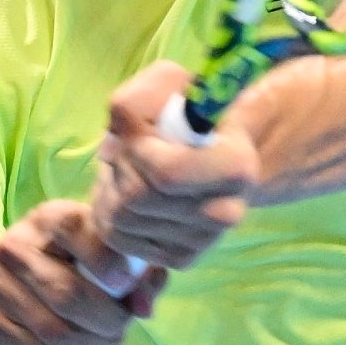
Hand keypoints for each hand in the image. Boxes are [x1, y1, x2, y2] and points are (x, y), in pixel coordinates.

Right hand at [0, 199, 166, 344]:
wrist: (12, 276)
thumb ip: (137, 271)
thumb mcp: (105, 251)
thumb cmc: (75, 259)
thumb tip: (143, 307)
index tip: (124, 285)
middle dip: (106, 320)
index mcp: (50, 218)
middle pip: (67, 293)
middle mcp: (17, 246)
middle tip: (122, 328)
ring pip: (54, 331)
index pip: (74, 230)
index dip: (105, 260)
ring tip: (108, 344)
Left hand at [91, 61, 259, 268]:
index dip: (138, 152)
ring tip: (128, 169)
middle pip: (139, 198)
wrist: (205, 149)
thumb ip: (137, 100)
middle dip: (120, 166)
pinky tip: (126, 194)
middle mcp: (228, 212)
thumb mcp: (166, 85)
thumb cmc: (184, 112)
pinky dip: (109, 212)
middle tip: (127, 149)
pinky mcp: (180, 259)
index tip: (138, 135)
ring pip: (124, 219)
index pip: (168, 174)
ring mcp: (204, 241)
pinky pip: (120, 240)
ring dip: (110, 187)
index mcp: (236, 167)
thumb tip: (116, 143)